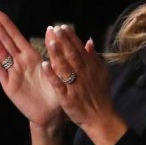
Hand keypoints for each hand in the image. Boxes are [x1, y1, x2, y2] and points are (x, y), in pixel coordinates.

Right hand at [0, 9, 63, 129]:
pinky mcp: (8, 85)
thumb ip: (53, 49)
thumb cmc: (56, 91)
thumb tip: (52, 28)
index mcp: (31, 56)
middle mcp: (19, 62)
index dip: (5, 23)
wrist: (51, 113)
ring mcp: (12, 73)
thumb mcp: (58, 67)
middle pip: (3, 40)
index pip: (15, 35)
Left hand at [44, 25, 127, 144]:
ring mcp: (75, 85)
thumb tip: (89, 40)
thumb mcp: (101, 74)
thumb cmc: (99, 95)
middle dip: (64, 41)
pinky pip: (59, 85)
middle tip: (55, 29)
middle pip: (72, 55)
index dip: (71, 37)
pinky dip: (52, 75)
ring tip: (50, 42)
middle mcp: (83, 74)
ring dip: (58, 54)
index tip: (62, 27)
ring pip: (65, 68)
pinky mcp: (68, 97)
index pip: (80, 49)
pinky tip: (44, 65)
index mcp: (91, 67)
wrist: (100, 117)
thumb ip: (94, 57)